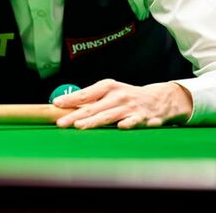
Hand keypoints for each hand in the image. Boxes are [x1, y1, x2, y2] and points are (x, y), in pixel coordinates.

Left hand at [52, 79, 192, 129]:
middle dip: (75, 116)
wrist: (159, 98)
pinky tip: (121, 127)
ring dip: (94, 121)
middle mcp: (117, 95)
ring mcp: (130, 106)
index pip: (85, 94)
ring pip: (109, 116)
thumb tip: (63, 108)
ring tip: (80, 127)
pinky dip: (129, 123)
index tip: (56, 104)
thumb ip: (91, 101)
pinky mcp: (143, 117)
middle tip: (61, 123)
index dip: (70, 99)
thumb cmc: (126, 97)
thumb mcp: (110, 93)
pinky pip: (135, 121)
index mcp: (107, 87)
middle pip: (93, 108)